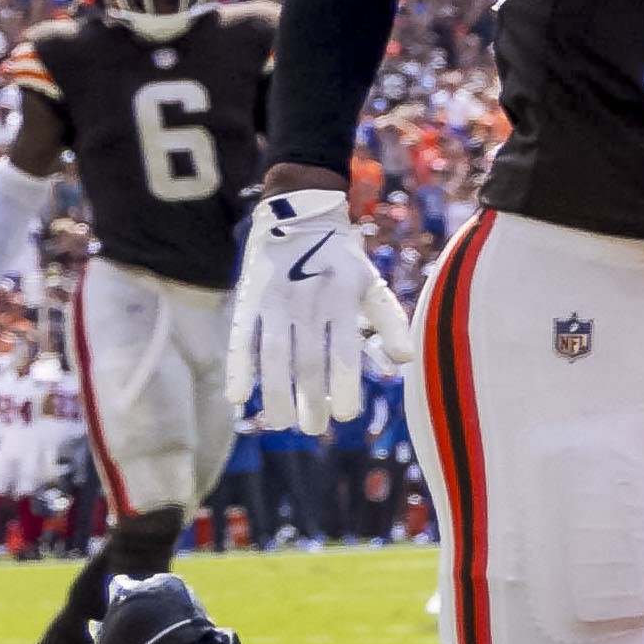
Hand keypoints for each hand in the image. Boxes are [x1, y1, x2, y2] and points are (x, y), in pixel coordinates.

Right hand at [226, 187, 378, 434]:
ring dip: (275, 393)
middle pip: (308, 361)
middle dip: (310, 400)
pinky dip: (239, 368)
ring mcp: (275, 302)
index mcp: (342, 300)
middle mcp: (308, 303)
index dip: (345, 386)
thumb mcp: (371, 284)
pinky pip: (240, 339)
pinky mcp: (248, 301)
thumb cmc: (341, 262)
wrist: (299, 215)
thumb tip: (405, 361)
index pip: (344, 352)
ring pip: (273, 355)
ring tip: (280, 424)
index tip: (346, 416)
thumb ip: (390, 322)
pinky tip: (238, 398)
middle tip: (314, 428)